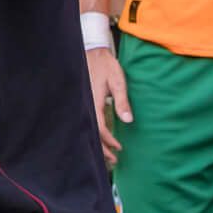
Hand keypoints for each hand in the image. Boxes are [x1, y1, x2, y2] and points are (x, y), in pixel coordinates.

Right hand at [88, 43, 131, 162]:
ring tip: (108, 152)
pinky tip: (101, 136)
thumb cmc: (107, 66)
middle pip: (92, 132)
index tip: (119, 148)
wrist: (93, 52)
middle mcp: (87, 105)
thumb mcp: (118, 82)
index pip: (100, 128)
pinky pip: (89, 121)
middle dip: (102, 148)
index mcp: (94, 102)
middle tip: (113, 159)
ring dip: (99, 141)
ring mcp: (85, 103)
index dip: (109, 141)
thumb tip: (128, 120)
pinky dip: (95, 131)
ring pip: (90, 128)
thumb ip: (122, 101)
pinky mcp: (86, 101)